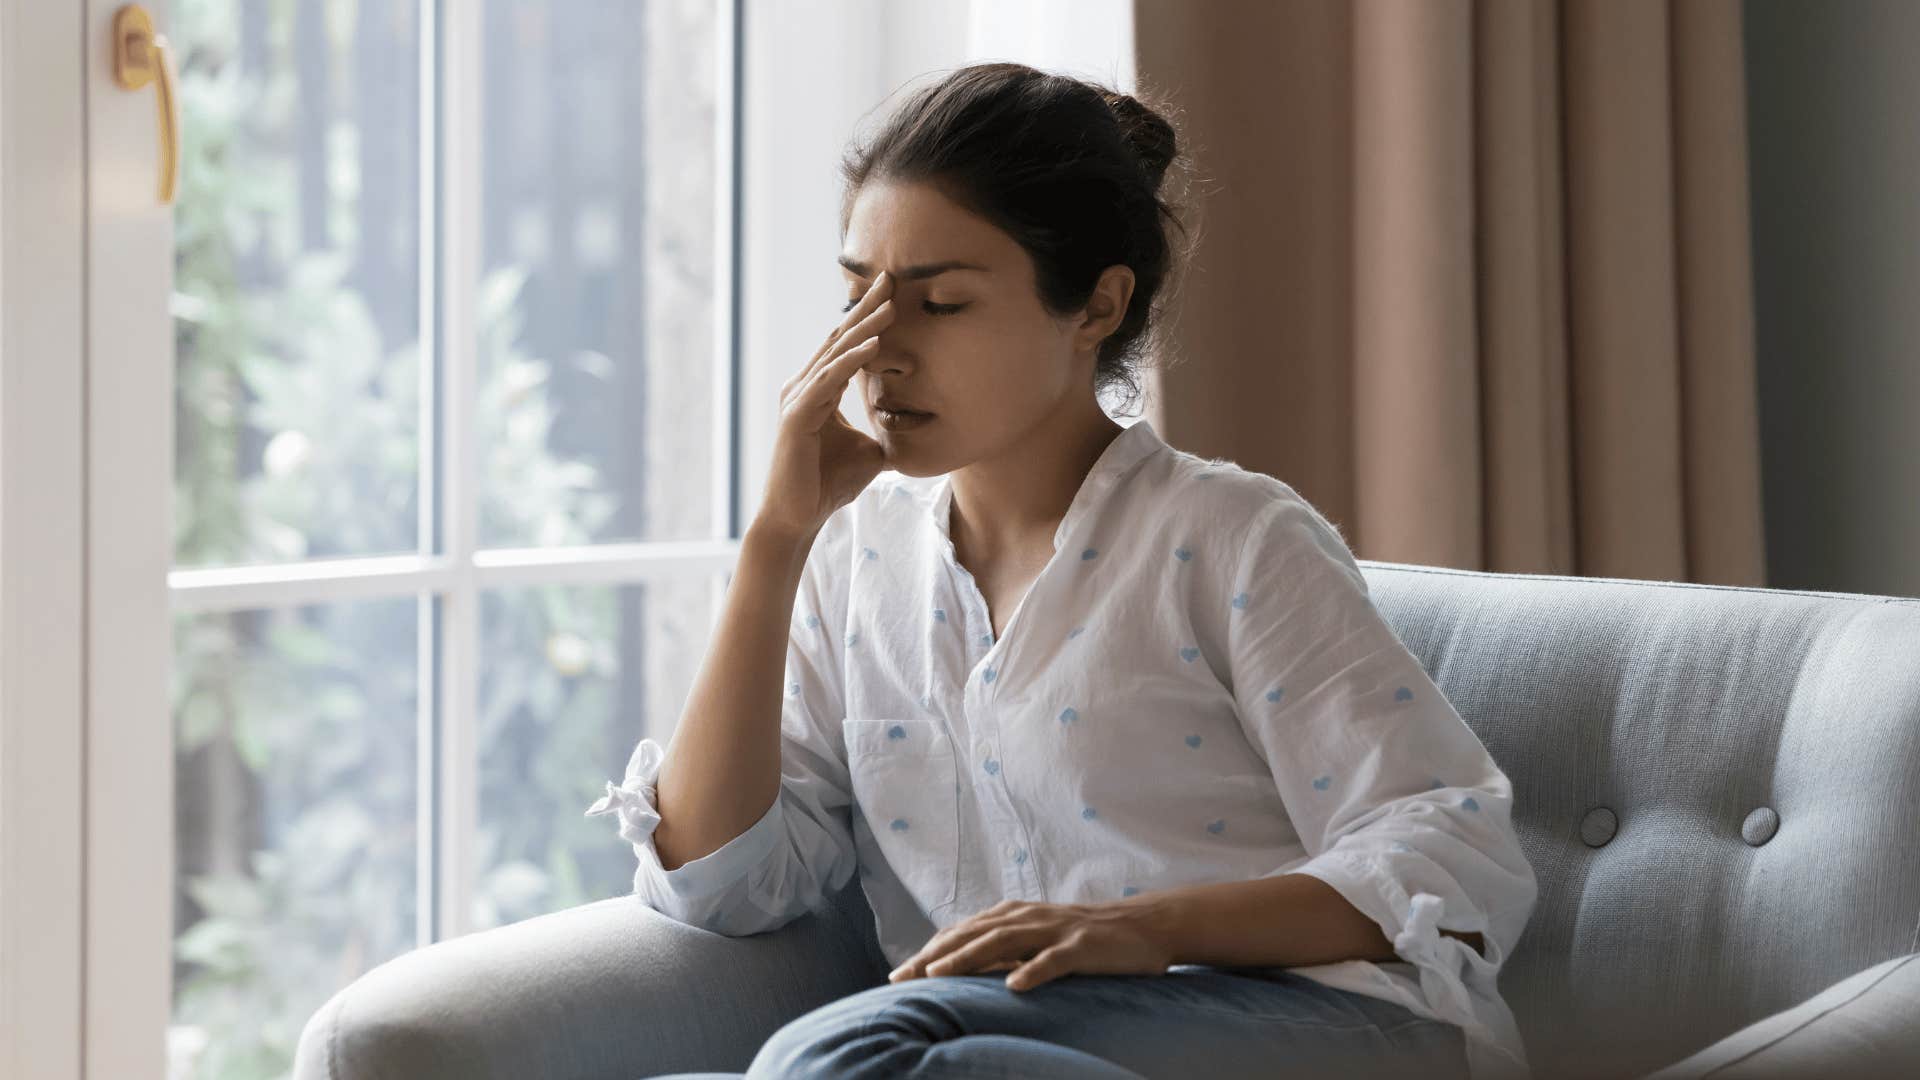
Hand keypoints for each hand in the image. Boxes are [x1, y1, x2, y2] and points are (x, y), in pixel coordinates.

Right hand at [755, 271, 895, 537]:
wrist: (799, 517)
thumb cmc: (829, 484)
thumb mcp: (869, 452)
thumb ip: (883, 433)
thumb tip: (914, 432)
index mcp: (818, 390)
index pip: (848, 345)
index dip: (869, 317)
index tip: (895, 291)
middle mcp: (804, 387)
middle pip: (840, 339)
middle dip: (867, 308)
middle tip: (891, 277)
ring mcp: (798, 399)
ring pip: (836, 355)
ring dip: (866, 328)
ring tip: (891, 304)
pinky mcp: (797, 417)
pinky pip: (829, 382)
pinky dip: (852, 362)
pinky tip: (874, 345)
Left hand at [887, 899, 1174, 991]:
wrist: (1142, 926)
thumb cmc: (1086, 938)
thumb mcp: (1039, 939)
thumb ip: (1005, 949)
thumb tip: (964, 970)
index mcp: (1015, 915)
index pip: (963, 932)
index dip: (930, 951)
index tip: (900, 974)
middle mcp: (1028, 917)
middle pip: (973, 935)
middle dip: (935, 955)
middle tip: (904, 977)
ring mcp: (1054, 930)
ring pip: (1003, 941)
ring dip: (968, 957)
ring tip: (939, 975)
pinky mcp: (1081, 946)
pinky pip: (1053, 960)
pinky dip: (1032, 971)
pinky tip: (1013, 985)